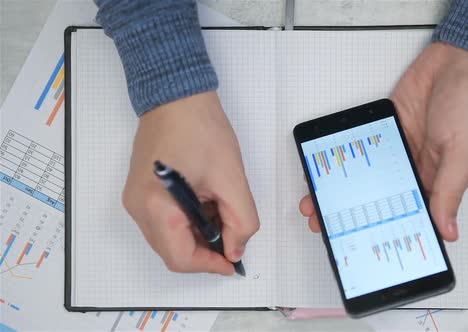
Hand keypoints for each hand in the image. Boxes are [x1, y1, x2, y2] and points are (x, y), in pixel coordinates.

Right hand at [123, 91, 259, 273]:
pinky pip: (162, 222)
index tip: (232, 262)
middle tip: (231, 237)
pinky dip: (187, 223)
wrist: (176, 96)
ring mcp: (135, 199)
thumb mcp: (232, 179)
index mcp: (156, 206)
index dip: (209, 266)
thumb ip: (241, 221)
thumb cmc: (200, 128)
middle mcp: (138, 207)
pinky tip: (206, 205)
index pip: (180, 258)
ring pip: (168, 238)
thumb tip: (235, 251)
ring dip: (197, 236)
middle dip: (205, 251)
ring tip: (220, 214)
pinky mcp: (139, 191)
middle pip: (172, 252)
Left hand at [300, 43, 467, 240]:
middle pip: (381, 199)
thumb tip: (447, 231)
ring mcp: (401, 148)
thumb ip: (449, 191)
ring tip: (315, 200)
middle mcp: (418, 168)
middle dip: (353, 212)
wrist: (459, 59)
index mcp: (440, 181)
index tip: (360, 244)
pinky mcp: (389, 129)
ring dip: (343, 188)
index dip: (386, 231)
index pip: (411, 215)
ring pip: (367, 176)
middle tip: (323, 224)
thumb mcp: (463, 152)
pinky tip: (326, 168)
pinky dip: (345, 159)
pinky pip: (363, 149)